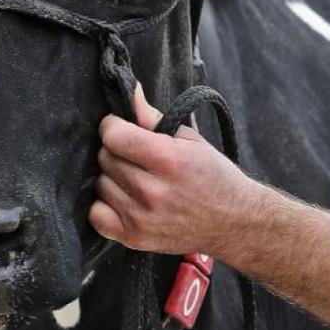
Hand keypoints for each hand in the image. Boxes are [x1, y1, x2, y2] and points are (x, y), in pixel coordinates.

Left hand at [89, 84, 263, 256]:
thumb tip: (130, 91)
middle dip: (117, 152)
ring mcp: (141, 217)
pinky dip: (105, 206)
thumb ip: (154, 117)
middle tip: (136, 157)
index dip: (114, 127)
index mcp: (168, 160)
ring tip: (136, 180)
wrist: (233, 222)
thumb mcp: (191, 141)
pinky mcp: (135, 238)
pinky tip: (123, 200)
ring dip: (113, 179)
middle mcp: (152, 191)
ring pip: (101, 184)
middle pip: (105, 158)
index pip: (113, 135)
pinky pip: (96, 215)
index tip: (123, 129)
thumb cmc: (213, 177)